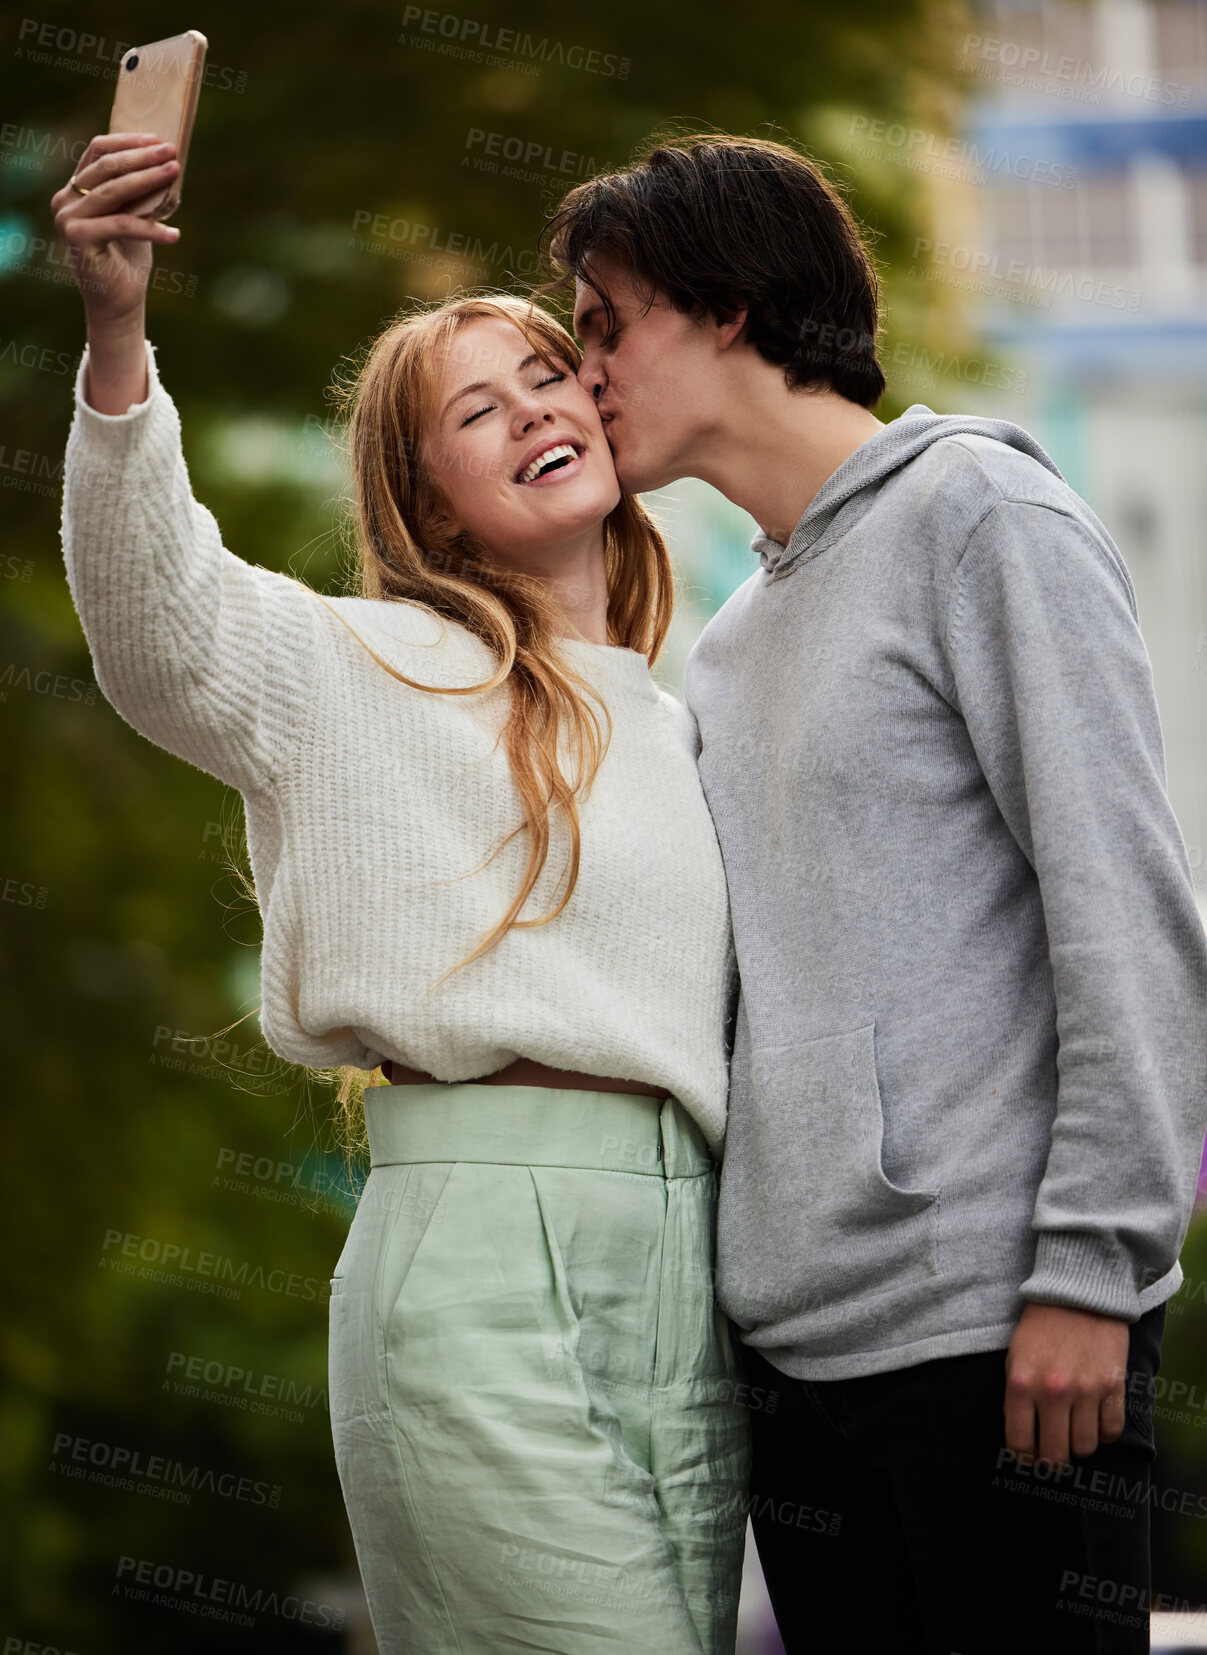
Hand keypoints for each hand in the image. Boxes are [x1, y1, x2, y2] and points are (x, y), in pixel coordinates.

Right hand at [50, 132, 182, 323]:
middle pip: (107, 167)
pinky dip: (152, 228)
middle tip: (171, 152)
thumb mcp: (134, 215)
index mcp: (75, 189)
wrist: (119, 302)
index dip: (127, 142)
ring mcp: (67, 218)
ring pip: (113, 191)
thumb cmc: (128, 258)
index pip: (97, 151)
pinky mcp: (77, 237)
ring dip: (148, 179)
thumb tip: (165, 161)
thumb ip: (137, 191)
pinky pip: (122, 224)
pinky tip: (175, 234)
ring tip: (174, 173)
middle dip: (142, 157)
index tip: (157, 139)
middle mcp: (65, 199)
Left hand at [1004, 1301, 1130, 1466]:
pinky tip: (1096, 1420)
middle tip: (1053, 1455)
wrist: (1078, 1292)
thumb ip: (1017, 1396)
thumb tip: (1022, 1437)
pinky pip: (1112, 1431)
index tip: (1028, 1459)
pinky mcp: (1113, 1386)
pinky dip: (1105, 1433)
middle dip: (1052, 1462)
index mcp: (1022, 1384)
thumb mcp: (1015, 1356)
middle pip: (1055, 1454)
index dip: (1023, 1459)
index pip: (1019, 1443)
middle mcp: (1053, 1392)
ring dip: (1079, 1446)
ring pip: (1086, 1448)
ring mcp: (1086, 1391)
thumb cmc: (1041, 1325)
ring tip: (1074, 1432)